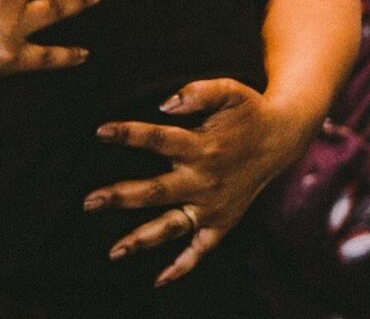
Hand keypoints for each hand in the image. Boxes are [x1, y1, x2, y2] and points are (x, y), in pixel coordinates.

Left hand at [86, 77, 315, 286]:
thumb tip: (166, 102)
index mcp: (202, 146)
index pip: (158, 139)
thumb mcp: (229, 90)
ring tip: (113, 251)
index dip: (128, 135)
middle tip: (89, 201)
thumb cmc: (248, 111)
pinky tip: (159, 278)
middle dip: (121, 196)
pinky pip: (201, 249)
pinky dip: (182, 266)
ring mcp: (212, 205)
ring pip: (172, 226)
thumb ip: (198, 92)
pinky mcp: (221, 222)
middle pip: (156, 191)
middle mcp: (204, 180)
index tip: (100, 132)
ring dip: (142, 238)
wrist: (281, 138)